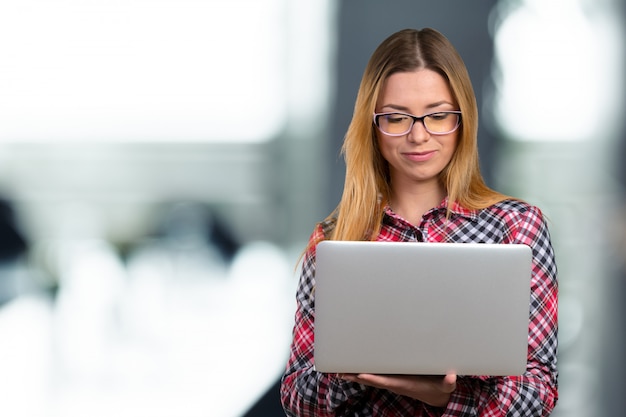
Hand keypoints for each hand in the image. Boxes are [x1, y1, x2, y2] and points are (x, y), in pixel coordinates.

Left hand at [338, 373, 456, 407]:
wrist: (438, 396)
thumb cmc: (440, 389)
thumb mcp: (446, 386)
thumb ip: (448, 382)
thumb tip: (451, 377)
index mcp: (405, 385)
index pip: (387, 381)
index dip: (374, 378)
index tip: (361, 374)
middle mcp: (395, 384)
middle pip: (373, 381)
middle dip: (356, 376)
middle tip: (340, 372)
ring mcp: (393, 382)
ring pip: (371, 379)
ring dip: (355, 375)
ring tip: (339, 371)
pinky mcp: (393, 379)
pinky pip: (375, 376)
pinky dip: (363, 373)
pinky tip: (352, 370)